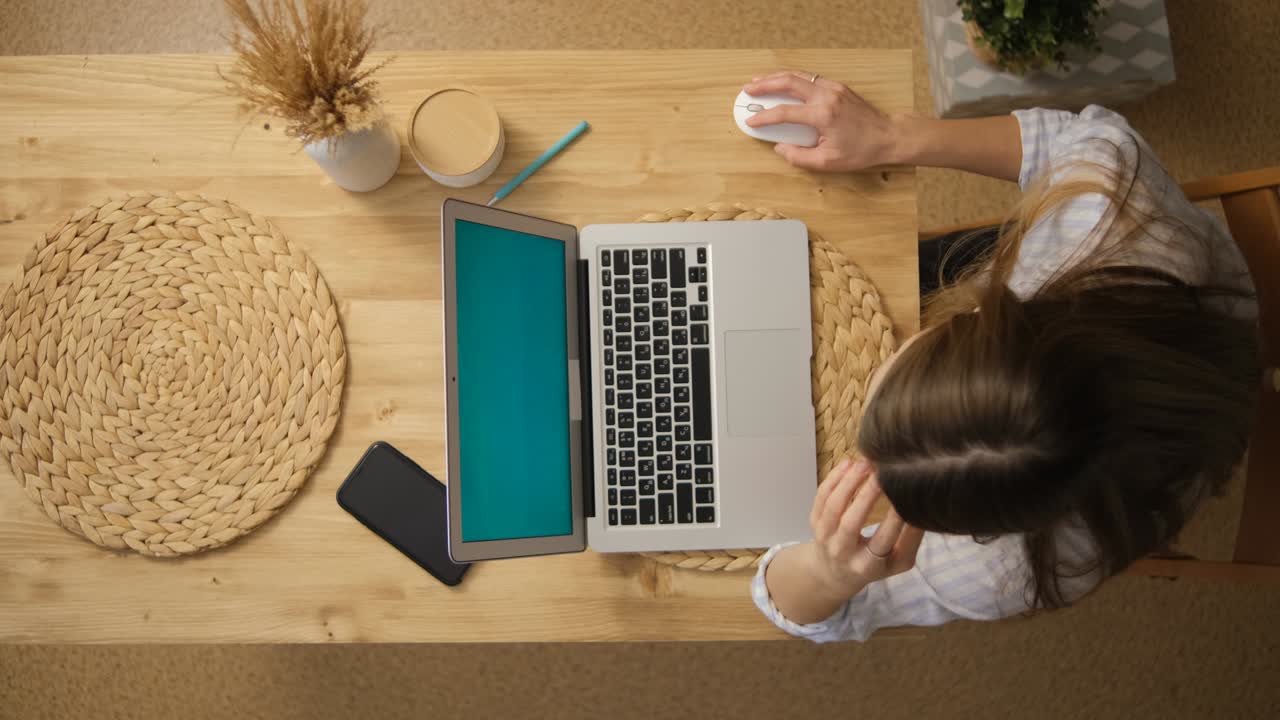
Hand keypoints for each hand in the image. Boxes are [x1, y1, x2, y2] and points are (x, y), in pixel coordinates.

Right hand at [742, 71, 902, 171]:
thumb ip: (800, 157)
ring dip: (776, 77)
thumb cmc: (862, 150)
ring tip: (759, 82)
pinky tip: (782, 83)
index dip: (764, 117)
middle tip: (747, 90)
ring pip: (798, 76)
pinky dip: (792, 78)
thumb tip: (781, 148)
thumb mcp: (828, 162)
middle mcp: (826, 96)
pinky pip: (809, 78)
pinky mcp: (838, 87)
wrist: (888, 135)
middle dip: (764, 85)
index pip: (784, 113)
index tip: (750, 122)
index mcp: (822, 115)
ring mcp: (833, 88)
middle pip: (787, 83)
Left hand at [803, 457, 923, 597]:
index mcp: (867, 565)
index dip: (895, 518)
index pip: (882, 540)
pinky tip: (848, 464)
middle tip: (881, 473)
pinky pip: (820, 497)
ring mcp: (825, 537)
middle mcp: (843, 552)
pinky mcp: (814, 522)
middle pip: (851, 523)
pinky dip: (833, 479)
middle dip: (866, 495)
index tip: (905, 494)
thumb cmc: (874, 564)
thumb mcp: (898, 561)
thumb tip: (922, 509)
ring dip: (848, 482)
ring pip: (833, 506)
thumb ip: (912, 539)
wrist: (834, 573)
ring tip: (865, 464)